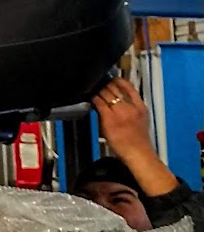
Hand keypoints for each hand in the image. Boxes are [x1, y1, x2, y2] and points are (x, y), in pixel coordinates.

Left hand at [93, 78, 179, 197]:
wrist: (138, 154)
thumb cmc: (138, 140)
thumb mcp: (140, 119)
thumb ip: (129, 107)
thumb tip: (115, 99)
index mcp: (140, 106)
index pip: (128, 86)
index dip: (117, 79)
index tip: (110, 77)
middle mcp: (130, 107)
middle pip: (114, 87)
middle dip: (104, 83)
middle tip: (97, 82)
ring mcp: (120, 112)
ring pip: (105, 93)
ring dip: (98, 89)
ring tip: (92, 88)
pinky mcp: (109, 118)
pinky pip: (98, 103)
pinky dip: (93, 98)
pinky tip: (90, 97)